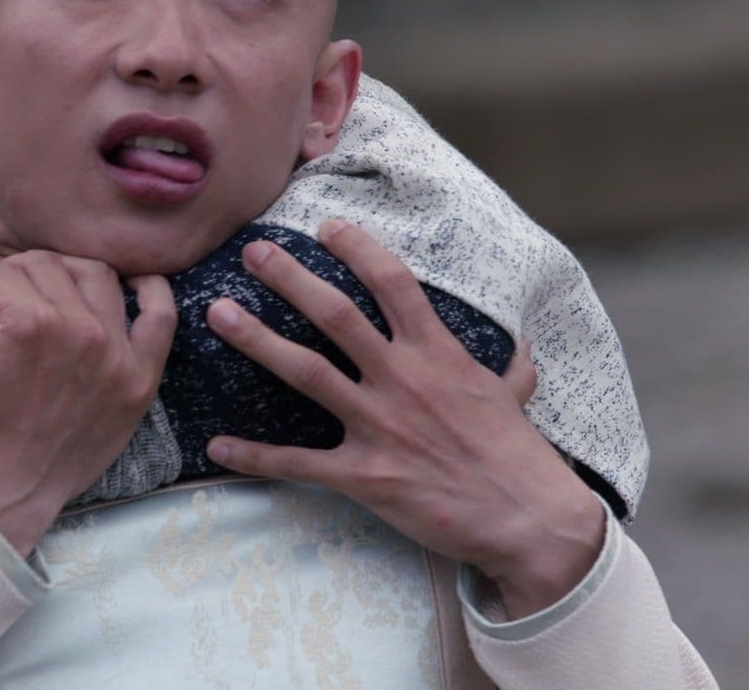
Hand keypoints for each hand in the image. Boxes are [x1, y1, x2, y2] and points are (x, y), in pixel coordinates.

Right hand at [0, 224, 175, 555]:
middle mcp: (80, 332)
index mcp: (31, 322)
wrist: (1, 488)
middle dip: (22, 273)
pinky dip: (151, 292)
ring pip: (99, 279)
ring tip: (51, 290)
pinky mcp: (139, 380)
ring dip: (70, 274)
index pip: (7, 270)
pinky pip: (160, 319)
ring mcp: (116, 356)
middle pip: (51, 268)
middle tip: (8, 294)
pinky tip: (133, 283)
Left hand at [205, 220, 603, 618]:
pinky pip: (298, 462)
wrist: (531, 523)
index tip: (326, 226)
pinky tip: (216, 446)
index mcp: (439, 354)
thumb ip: (511, 369)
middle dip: (290, 279)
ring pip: (306, 372)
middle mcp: (403, 380)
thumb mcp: (515, 399)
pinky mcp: (365, 475)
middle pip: (335, 315)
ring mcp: (380, 426)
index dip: (358, 249)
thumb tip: (523, 347)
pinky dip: (254, 456)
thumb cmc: (520, 458)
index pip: (392, 283)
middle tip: (252, 252)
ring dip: (258, 341)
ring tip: (218, 313)